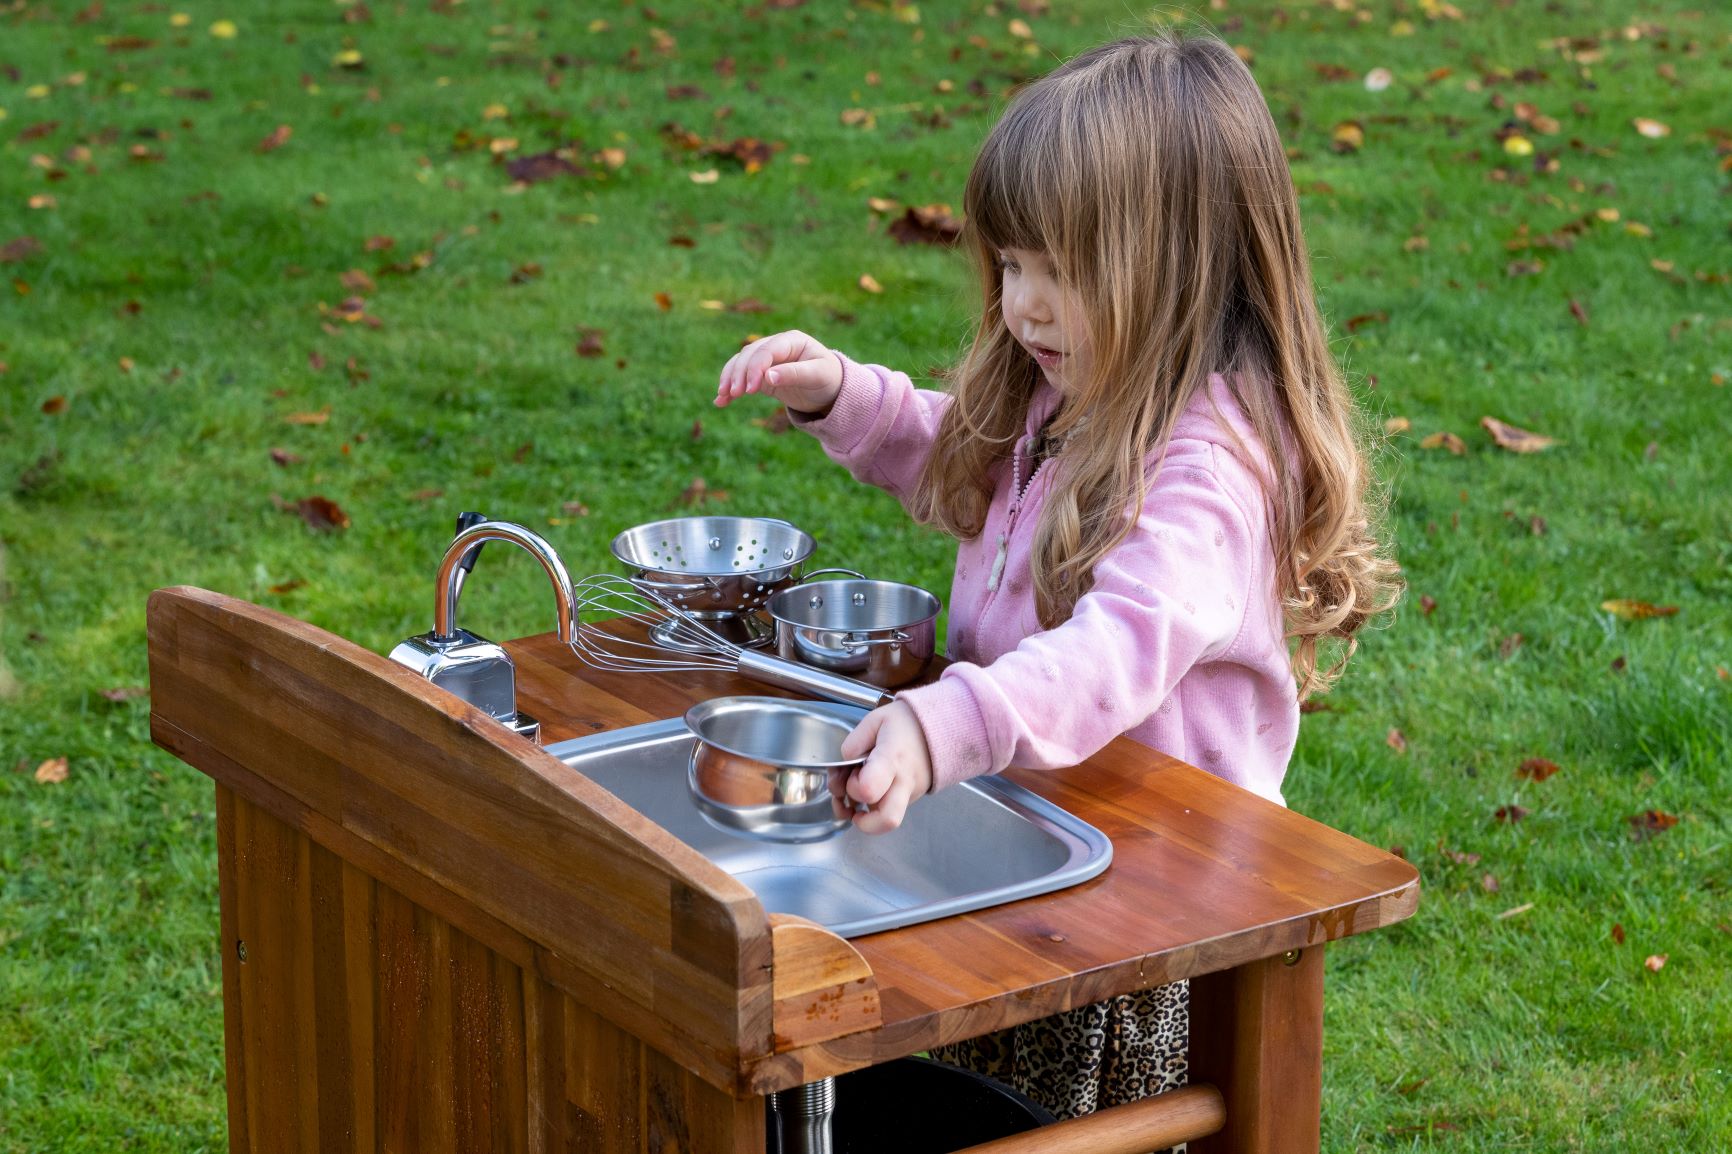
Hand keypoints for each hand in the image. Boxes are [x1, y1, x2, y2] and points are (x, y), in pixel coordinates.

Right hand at [715, 329, 842, 413]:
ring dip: (729, 379)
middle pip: (749, 355)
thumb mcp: (817, 376)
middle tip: (734, 394)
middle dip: (739, 374)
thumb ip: (794, 374)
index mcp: (791, 340)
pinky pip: (742, 379)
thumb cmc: (828, 379)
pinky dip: (731, 388)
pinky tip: (720, 402)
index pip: (766, 350)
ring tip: (723, 397)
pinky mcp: (762, 375)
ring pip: (741, 364)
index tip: (750, 389)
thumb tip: (768, 376)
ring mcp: (767, 360)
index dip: (755, 367)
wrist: (831, 389)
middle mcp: (776, 346)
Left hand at [832, 700, 933, 834]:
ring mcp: (910, 794)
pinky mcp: (911, 799)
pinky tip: (868, 791)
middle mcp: (904, 782)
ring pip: (888, 821)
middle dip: (862, 822)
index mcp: (892, 759)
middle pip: (886, 820)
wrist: (941, 729)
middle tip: (851, 807)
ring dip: (865, 818)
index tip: (851, 775)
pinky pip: (890, 811)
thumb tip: (844, 769)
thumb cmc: (906, 723)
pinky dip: (874, 809)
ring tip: (853, 800)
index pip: (869, 789)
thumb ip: (853, 744)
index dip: (852, 788)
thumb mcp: (874, 721)